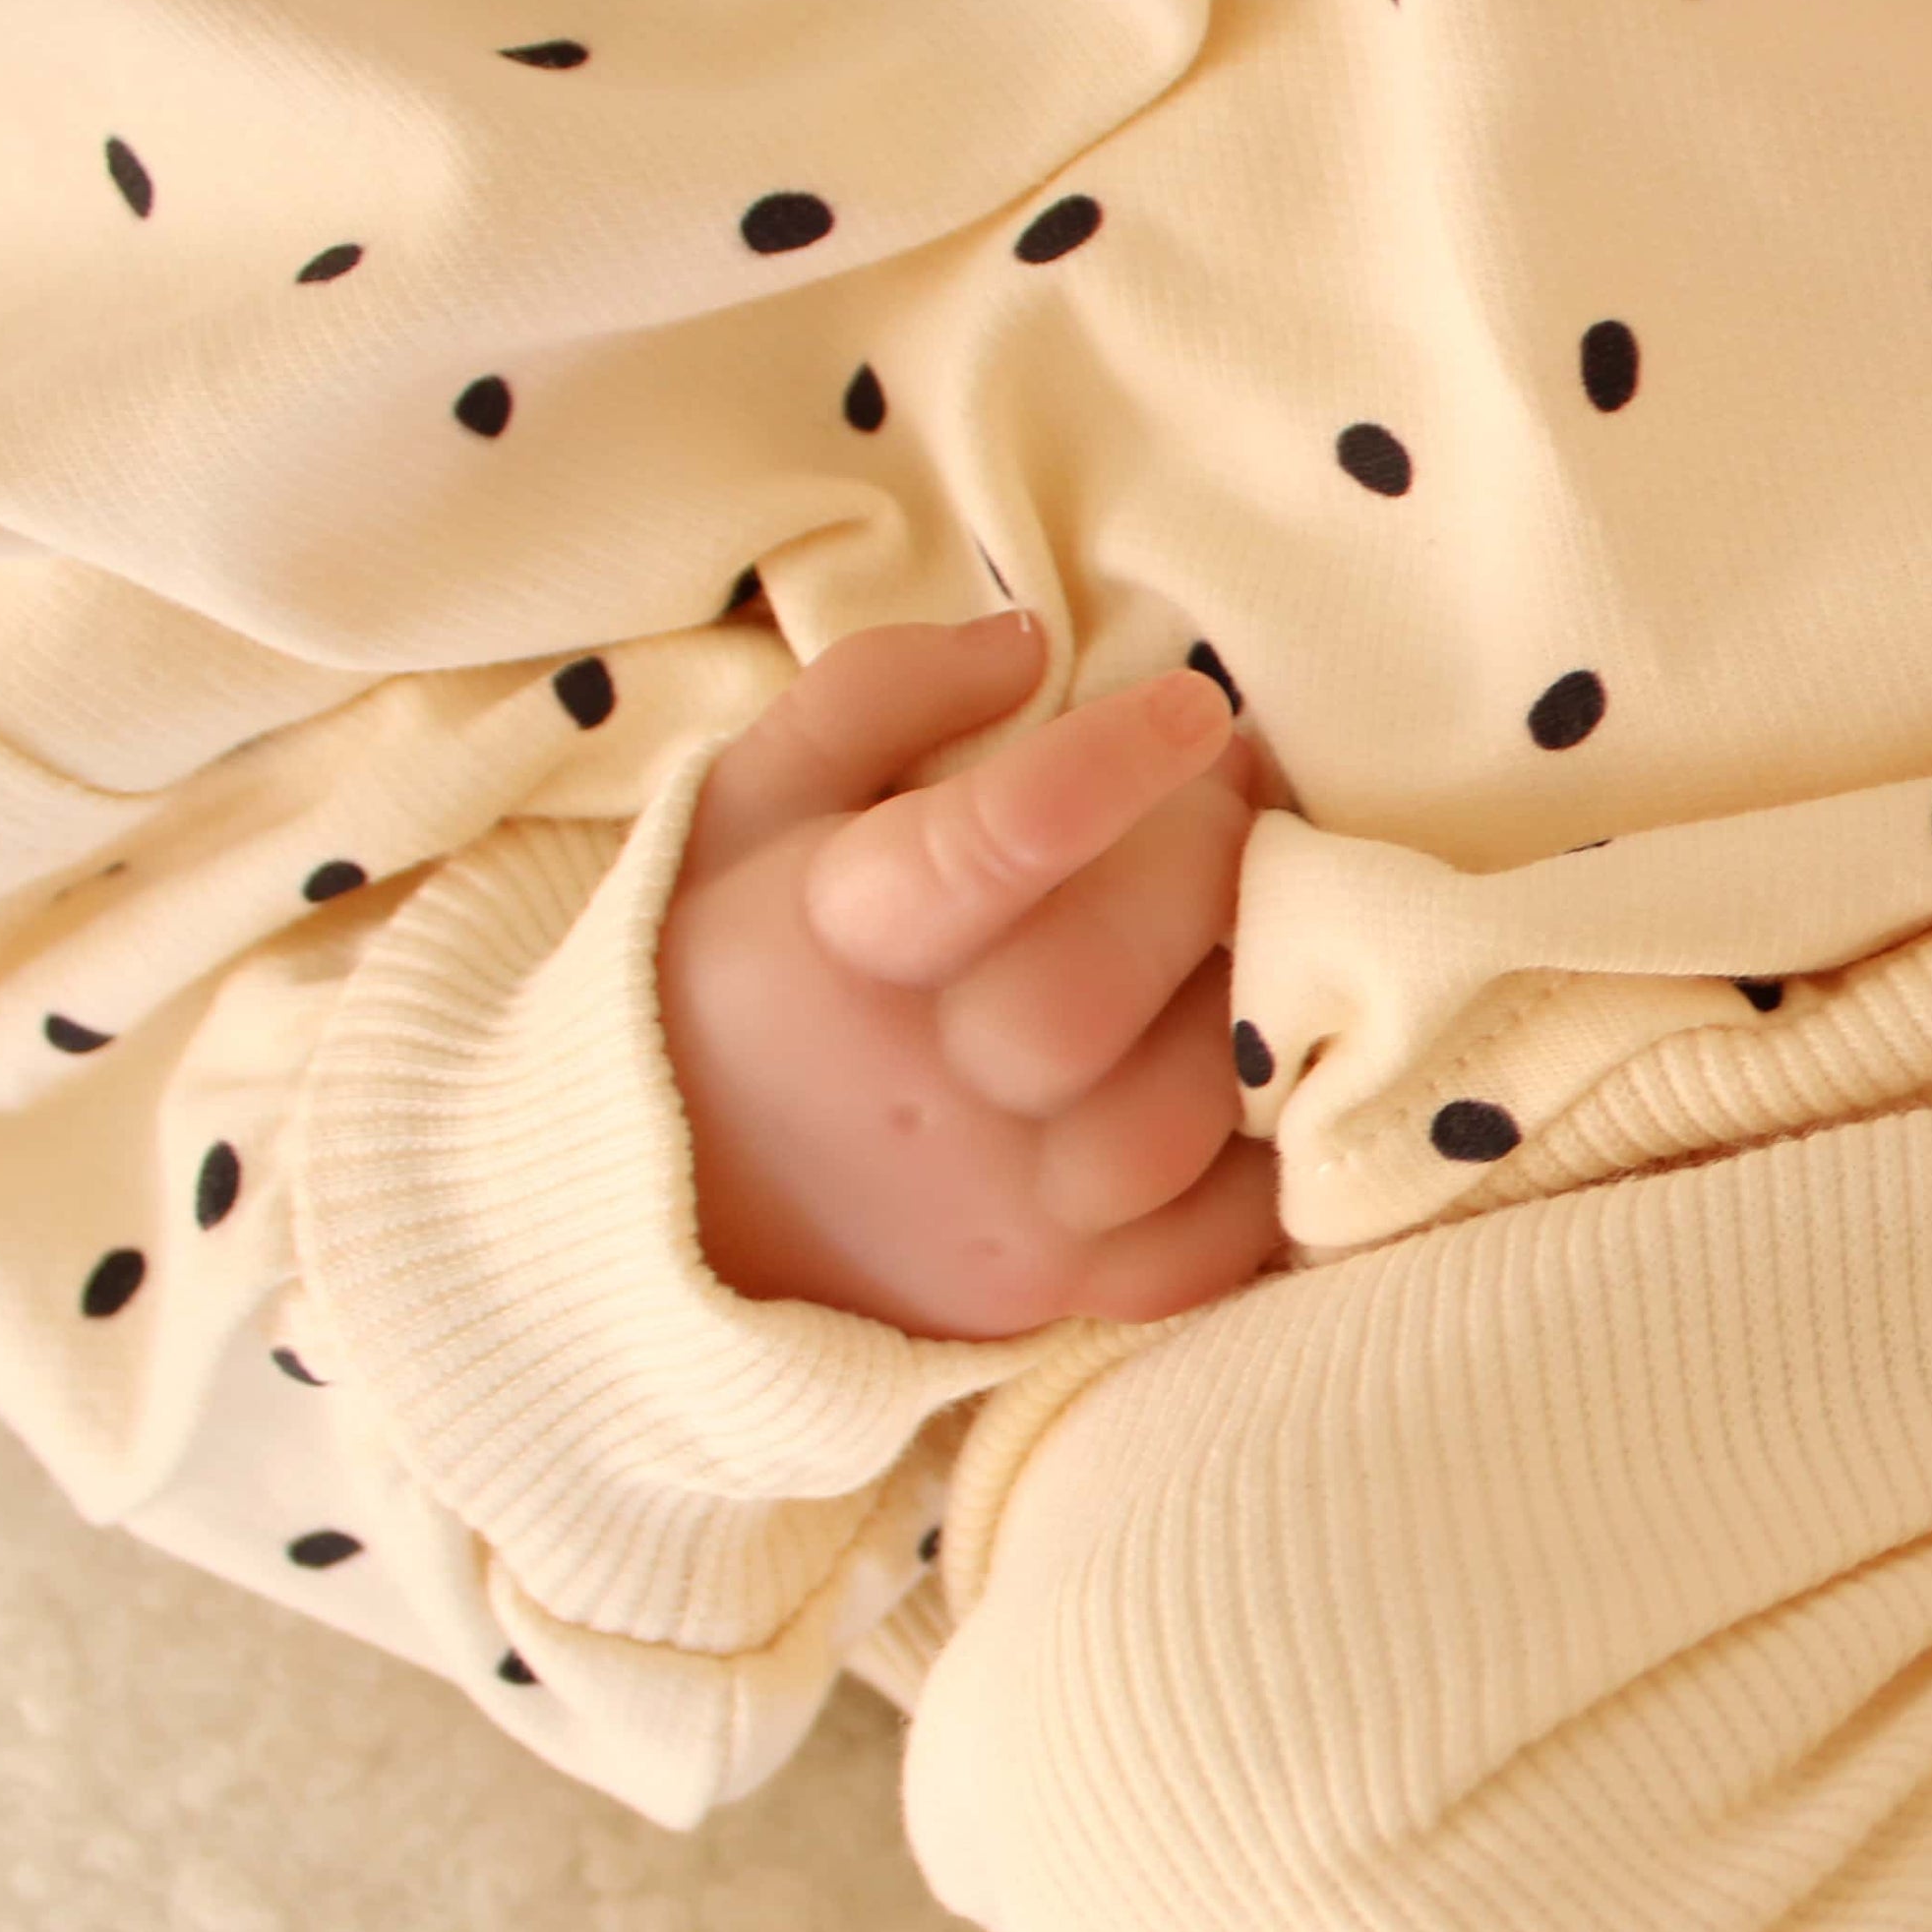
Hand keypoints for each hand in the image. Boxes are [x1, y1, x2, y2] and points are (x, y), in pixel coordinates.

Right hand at [661, 610, 1292, 1338]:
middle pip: (1092, 986)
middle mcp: (915, 1091)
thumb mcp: (748, 802)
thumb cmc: (730, 969)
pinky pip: (1219, 1235)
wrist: (656, 1204)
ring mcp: (1000, 1206)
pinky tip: (1268, 1047)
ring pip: (1178, 1111)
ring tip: (1257, 912)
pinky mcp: (1066, 1290)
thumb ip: (874, 695)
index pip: (979, 852)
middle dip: (1198, 867)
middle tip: (1233, 798)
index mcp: (829, 943)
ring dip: (1252, 992)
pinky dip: (1276, 1145)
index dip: (1103, 770)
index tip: (1194, 705)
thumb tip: (1026, 641)